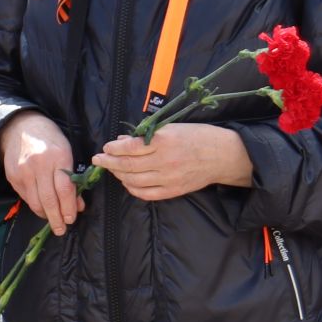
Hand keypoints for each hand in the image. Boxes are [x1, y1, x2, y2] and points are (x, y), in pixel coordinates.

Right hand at [0, 110, 82, 237]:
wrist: (20, 127)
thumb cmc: (49, 139)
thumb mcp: (67, 153)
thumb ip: (72, 179)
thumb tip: (77, 205)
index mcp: (58, 156)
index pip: (64, 189)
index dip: (69, 207)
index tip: (72, 219)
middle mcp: (39, 165)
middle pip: (49, 199)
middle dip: (57, 218)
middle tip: (62, 229)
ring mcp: (23, 171)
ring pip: (35, 202)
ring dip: (45, 214)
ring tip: (52, 220)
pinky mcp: (13, 176)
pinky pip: (25, 197)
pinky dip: (35, 205)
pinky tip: (41, 207)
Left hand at [94, 124, 253, 201]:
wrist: (222, 156)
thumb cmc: (197, 136)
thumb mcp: (171, 128)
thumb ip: (146, 135)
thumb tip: (122, 140)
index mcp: (164, 140)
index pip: (130, 147)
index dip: (114, 148)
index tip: (106, 147)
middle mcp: (165, 160)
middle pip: (128, 165)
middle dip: (109, 163)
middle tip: (98, 160)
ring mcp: (169, 178)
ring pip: (134, 180)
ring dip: (118, 175)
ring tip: (112, 169)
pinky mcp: (173, 190)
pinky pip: (146, 194)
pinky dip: (132, 188)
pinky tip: (127, 182)